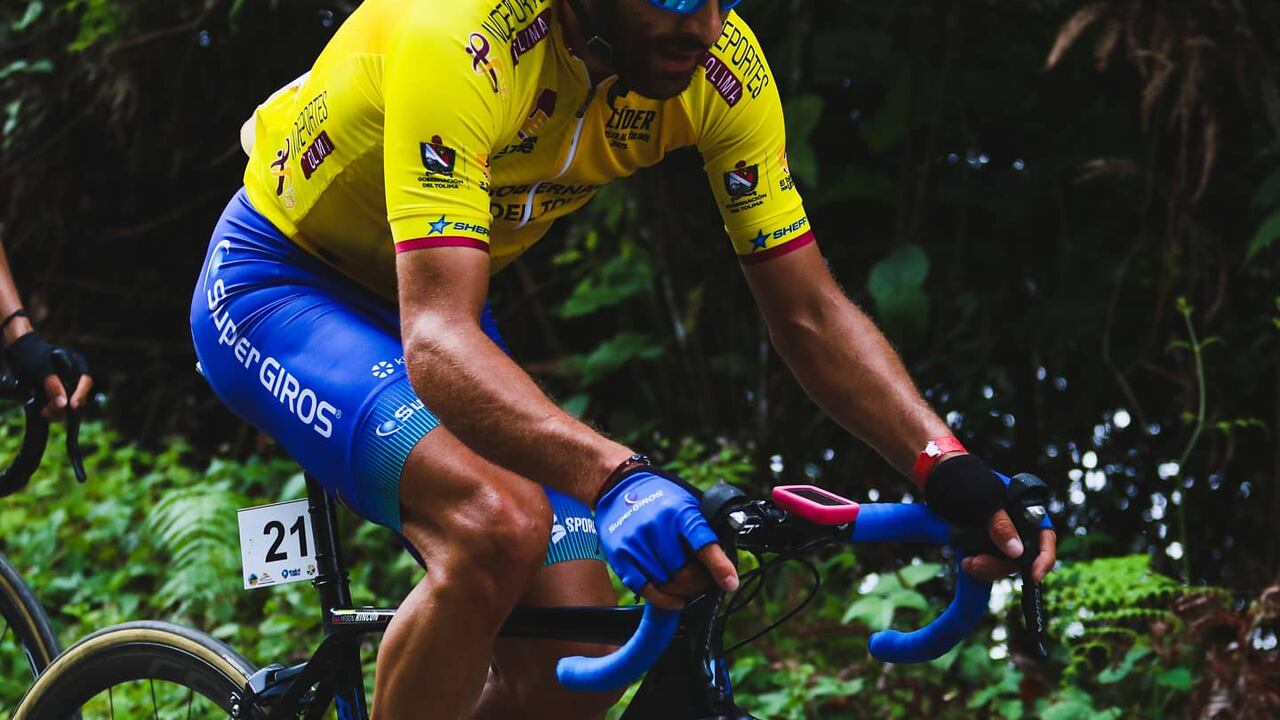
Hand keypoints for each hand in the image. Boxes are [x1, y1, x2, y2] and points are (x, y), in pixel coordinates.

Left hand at [3, 331, 92, 420]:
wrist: (18, 354)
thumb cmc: (32, 355)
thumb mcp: (41, 368)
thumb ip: (53, 384)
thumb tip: (63, 404)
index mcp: (77, 363)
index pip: (85, 381)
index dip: (80, 394)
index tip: (73, 406)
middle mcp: (75, 375)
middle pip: (77, 396)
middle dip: (65, 406)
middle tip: (50, 412)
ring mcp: (66, 385)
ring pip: (68, 403)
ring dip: (56, 411)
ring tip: (44, 412)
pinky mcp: (56, 393)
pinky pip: (58, 405)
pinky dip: (51, 410)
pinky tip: (43, 410)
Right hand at [594, 469, 738, 609]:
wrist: (620, 485)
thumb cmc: (661, 499)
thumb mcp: (688, 504)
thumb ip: (705, 529)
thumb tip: (728, 559)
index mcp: (680, 512)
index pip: (703, 543)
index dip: (719, 566)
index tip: (730, 583)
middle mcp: (656, 527)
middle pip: (684, 573)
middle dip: (699, 583)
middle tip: (703, 581)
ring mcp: (636, 543)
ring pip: (666, 584)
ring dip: (682, 591)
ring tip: (688, 585)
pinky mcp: (620, 556)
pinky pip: (645, 589)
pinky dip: (663, 599)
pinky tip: (674, 599)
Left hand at [925, 454, 1056, 582]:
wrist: (937, 476)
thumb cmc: (964, 478)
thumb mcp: (984, 500)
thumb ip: (1000, 525)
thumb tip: (1017, 552)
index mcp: (1025, 509)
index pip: (1044, 537)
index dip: (1044, 559)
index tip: (1033, 576)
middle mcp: (1016, 525)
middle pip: (1021, 557)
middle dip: (1000, 566)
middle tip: (976, 564)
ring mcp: (999, 535)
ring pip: (1003, 563)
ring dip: (987, 569)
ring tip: (967, 563)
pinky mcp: (983, 543)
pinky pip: (988, 562)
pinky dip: (979, 566)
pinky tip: (966, 562)